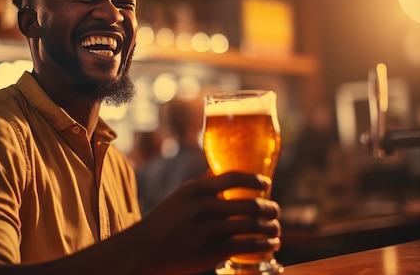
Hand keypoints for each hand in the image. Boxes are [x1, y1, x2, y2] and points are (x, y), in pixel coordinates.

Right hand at [135, 172, 280, 273]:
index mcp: (196, 190)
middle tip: (275, 210)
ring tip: (276, 229)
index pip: (233, 177)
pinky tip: (272, 244)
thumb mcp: (182, 196)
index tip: (267, 184)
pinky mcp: (211, 252)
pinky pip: (246, 245)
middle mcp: (203, 207)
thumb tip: (218, 167)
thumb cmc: (166, 221)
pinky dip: (265, 244)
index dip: (255, 180)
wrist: (143, 250)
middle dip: (269, 208)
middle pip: (249, 204)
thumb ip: (203, 183)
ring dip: (271, 227)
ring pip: (251, 226)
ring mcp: (207, 230)